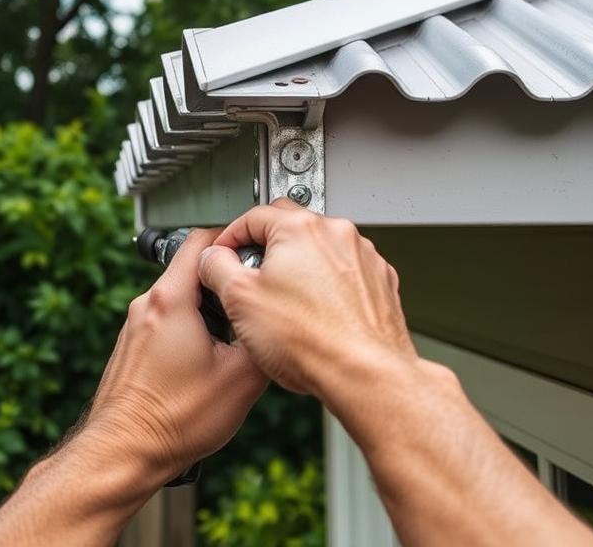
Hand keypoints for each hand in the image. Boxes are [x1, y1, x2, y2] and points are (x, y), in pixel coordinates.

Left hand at [85, 228, 267, 483]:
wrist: (125, 453)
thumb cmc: (173, 420)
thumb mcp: (243, 377)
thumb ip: (263, 337)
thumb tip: (276, 322)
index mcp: (171, 299)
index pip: (202, 239)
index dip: (235, 239)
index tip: (254, 253)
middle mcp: (147, 305)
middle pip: (192, 270)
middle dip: (224, 284)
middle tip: (248, 305)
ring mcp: (135, 326)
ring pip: (180, 299)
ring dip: (207, 312)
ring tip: (229, 342)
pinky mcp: (132, 347)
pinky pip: (167, 323)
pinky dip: (189, 332)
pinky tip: (204, 364)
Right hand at [198, 199, 415, 400]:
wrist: (366, 376)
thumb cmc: (312, 342)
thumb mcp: (240, 300)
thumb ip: (217, 268)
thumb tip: (213, 259)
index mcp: (301, 229)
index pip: (253, 215)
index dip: (230, 237)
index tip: (224, 256)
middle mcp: (337, 234)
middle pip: (289, 227)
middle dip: (266, 249)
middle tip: (252, 280)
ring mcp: (363, 257)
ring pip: (319, 250)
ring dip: (299, 267)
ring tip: (287, 305)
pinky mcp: (379, 281)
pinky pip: (345, 272)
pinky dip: (328, 285)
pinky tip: (317, 314)